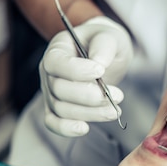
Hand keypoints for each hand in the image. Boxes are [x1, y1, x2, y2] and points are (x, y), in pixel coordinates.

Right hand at [40, 16, 133, 135]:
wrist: (105, 57)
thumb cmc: (104, 44)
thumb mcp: (109, 36)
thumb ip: (104, 46)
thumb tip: (99, 64)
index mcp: (57, 49)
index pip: (56, 63)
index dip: (76, 71)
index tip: (100, 71)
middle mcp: (49, 72)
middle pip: (59, 90)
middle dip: (89, 97)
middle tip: (117, 96)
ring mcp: (51, 92)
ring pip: (62, 109)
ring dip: (90, 113)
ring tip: (114, 111)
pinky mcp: (57, 109)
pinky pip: (53, 122)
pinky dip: (66, 128)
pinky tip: (85, 128)